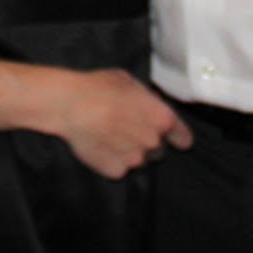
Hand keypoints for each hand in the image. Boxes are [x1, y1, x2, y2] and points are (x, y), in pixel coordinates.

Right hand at [54, 70, 193, 179]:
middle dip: (148, 140)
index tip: (177, 139)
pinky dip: (113, 160)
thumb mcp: (129, 82)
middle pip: (159, 149)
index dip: (178, 136)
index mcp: (162, 118)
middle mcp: (153, 142)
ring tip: (111, 136)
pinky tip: (100, 145)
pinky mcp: (116, 171)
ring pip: (139, 160)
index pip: (182, 136)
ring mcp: (135, 160)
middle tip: (128, 129)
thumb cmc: (100, 87)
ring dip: (131, 151)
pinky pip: (120, 167)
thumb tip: (150, 105)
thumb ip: (146, 98)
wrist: (70, 105)